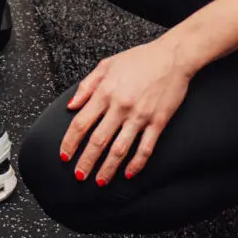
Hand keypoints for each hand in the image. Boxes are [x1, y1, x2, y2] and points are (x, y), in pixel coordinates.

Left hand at [59, 38, 190, 183]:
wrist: (173, 56)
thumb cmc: (139, 58)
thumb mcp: (107, 64)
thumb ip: (87, 85)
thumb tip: (71, 106)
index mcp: (106, 91)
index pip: (81, 123)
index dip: (70, 142)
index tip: (64, 155)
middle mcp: (120, 106)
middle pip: (98, 141)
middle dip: (86, 162)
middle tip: (79, 176)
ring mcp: (140, 116)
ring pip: (120, 149)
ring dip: (108, 168)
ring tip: (100, 181)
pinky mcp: (158, 122)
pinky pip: (145, 148)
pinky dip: (136, 164)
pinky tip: (128, 173)